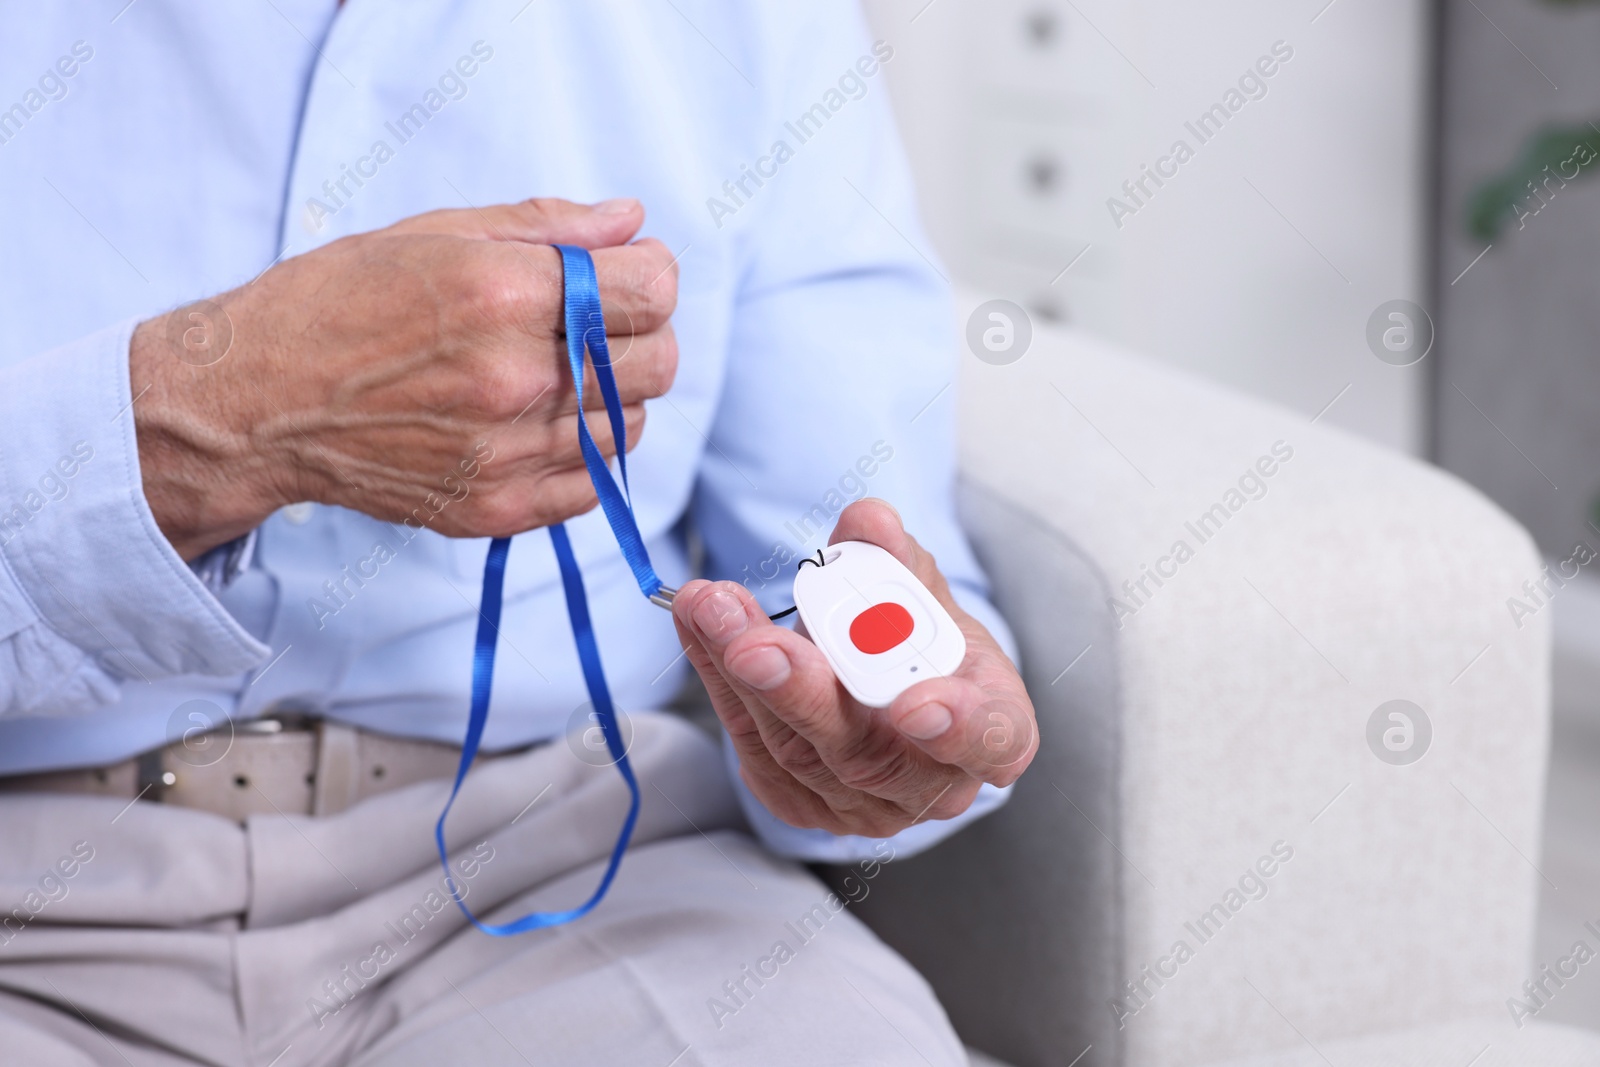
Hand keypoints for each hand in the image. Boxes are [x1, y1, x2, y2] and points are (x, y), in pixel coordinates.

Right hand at [130, 198, 677, 558]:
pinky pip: (594, 482)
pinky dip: (584, 451)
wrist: (257, 404)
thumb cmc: (338, 304)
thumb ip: (547, 226)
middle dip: (643, 333)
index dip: (651, 274)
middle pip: (658, 362)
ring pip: (632, 424)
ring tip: (558, 373)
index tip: (629, 273)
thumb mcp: (435, 234)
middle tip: (598, 322)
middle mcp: (515, 377)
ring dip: (614, 394)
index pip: (653, 292)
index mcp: (503, 294)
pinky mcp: (496, 507)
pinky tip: (539, 422)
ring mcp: (508, 452)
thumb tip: (632, 221)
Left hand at [672, 498, 1037, 837]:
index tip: (919, 704)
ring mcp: (864, 807)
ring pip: (794, 750)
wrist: (892, 689)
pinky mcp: (803, 805)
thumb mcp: (924, 591)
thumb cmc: (926, 644)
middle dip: (801, 693)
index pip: (992, 740)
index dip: (960, 726)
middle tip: (753, 647)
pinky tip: (700, 625)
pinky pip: (752, 749)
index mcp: (995, 731)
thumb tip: (868, 520)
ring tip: (709, 605)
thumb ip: (896, 557)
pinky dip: (719, 681)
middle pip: (866, 753)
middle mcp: (932, 785)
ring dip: (739, 675)